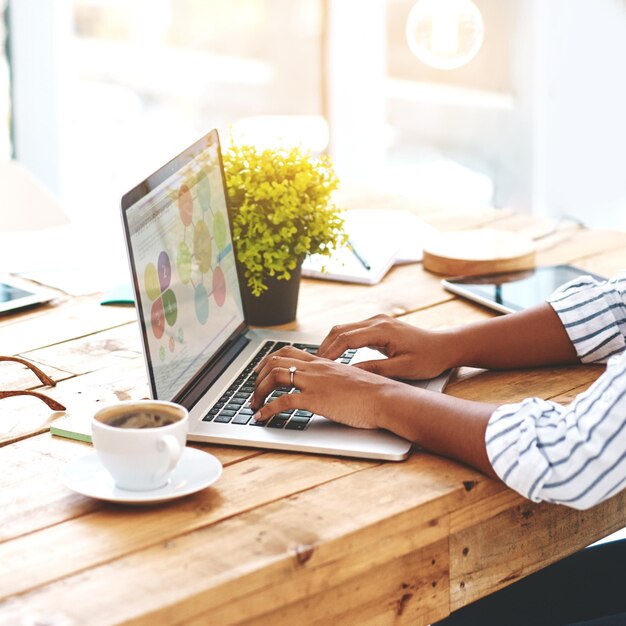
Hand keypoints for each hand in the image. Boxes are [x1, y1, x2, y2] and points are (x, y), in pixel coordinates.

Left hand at [250, 346, 405, 427]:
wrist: (386, 398)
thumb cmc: (375, 393)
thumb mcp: (350, 380)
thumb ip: (335, 380)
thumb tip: (329, 388)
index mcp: (324, 363)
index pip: (290, 351)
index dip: (270, 359)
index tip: (261, 370)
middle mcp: (316, 368)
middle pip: (276, 360)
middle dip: (258, 374)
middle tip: (252, 389)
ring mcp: (315, 383)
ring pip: (275, 376)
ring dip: (259, 390)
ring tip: (254, 404)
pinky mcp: (316, 399)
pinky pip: (284, 401)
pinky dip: (268, 409)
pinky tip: (262, 417)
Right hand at [317, 314, 452, 379]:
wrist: (444, 346)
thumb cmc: (428, 358)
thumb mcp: (402, 369)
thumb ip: (375, 369)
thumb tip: (350, 373)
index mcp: (382, 330)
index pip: (346, 338)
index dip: (330, 352)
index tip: (319, 366)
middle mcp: (376, 321)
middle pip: (340, 330)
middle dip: (324, 347)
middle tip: (312, 365)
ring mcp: (376, 322)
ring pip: (343, 329)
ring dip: (330, 344)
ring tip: (319, 363)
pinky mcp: (377, 326)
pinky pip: (351, 332)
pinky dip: (339, 343)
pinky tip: (334, 356)